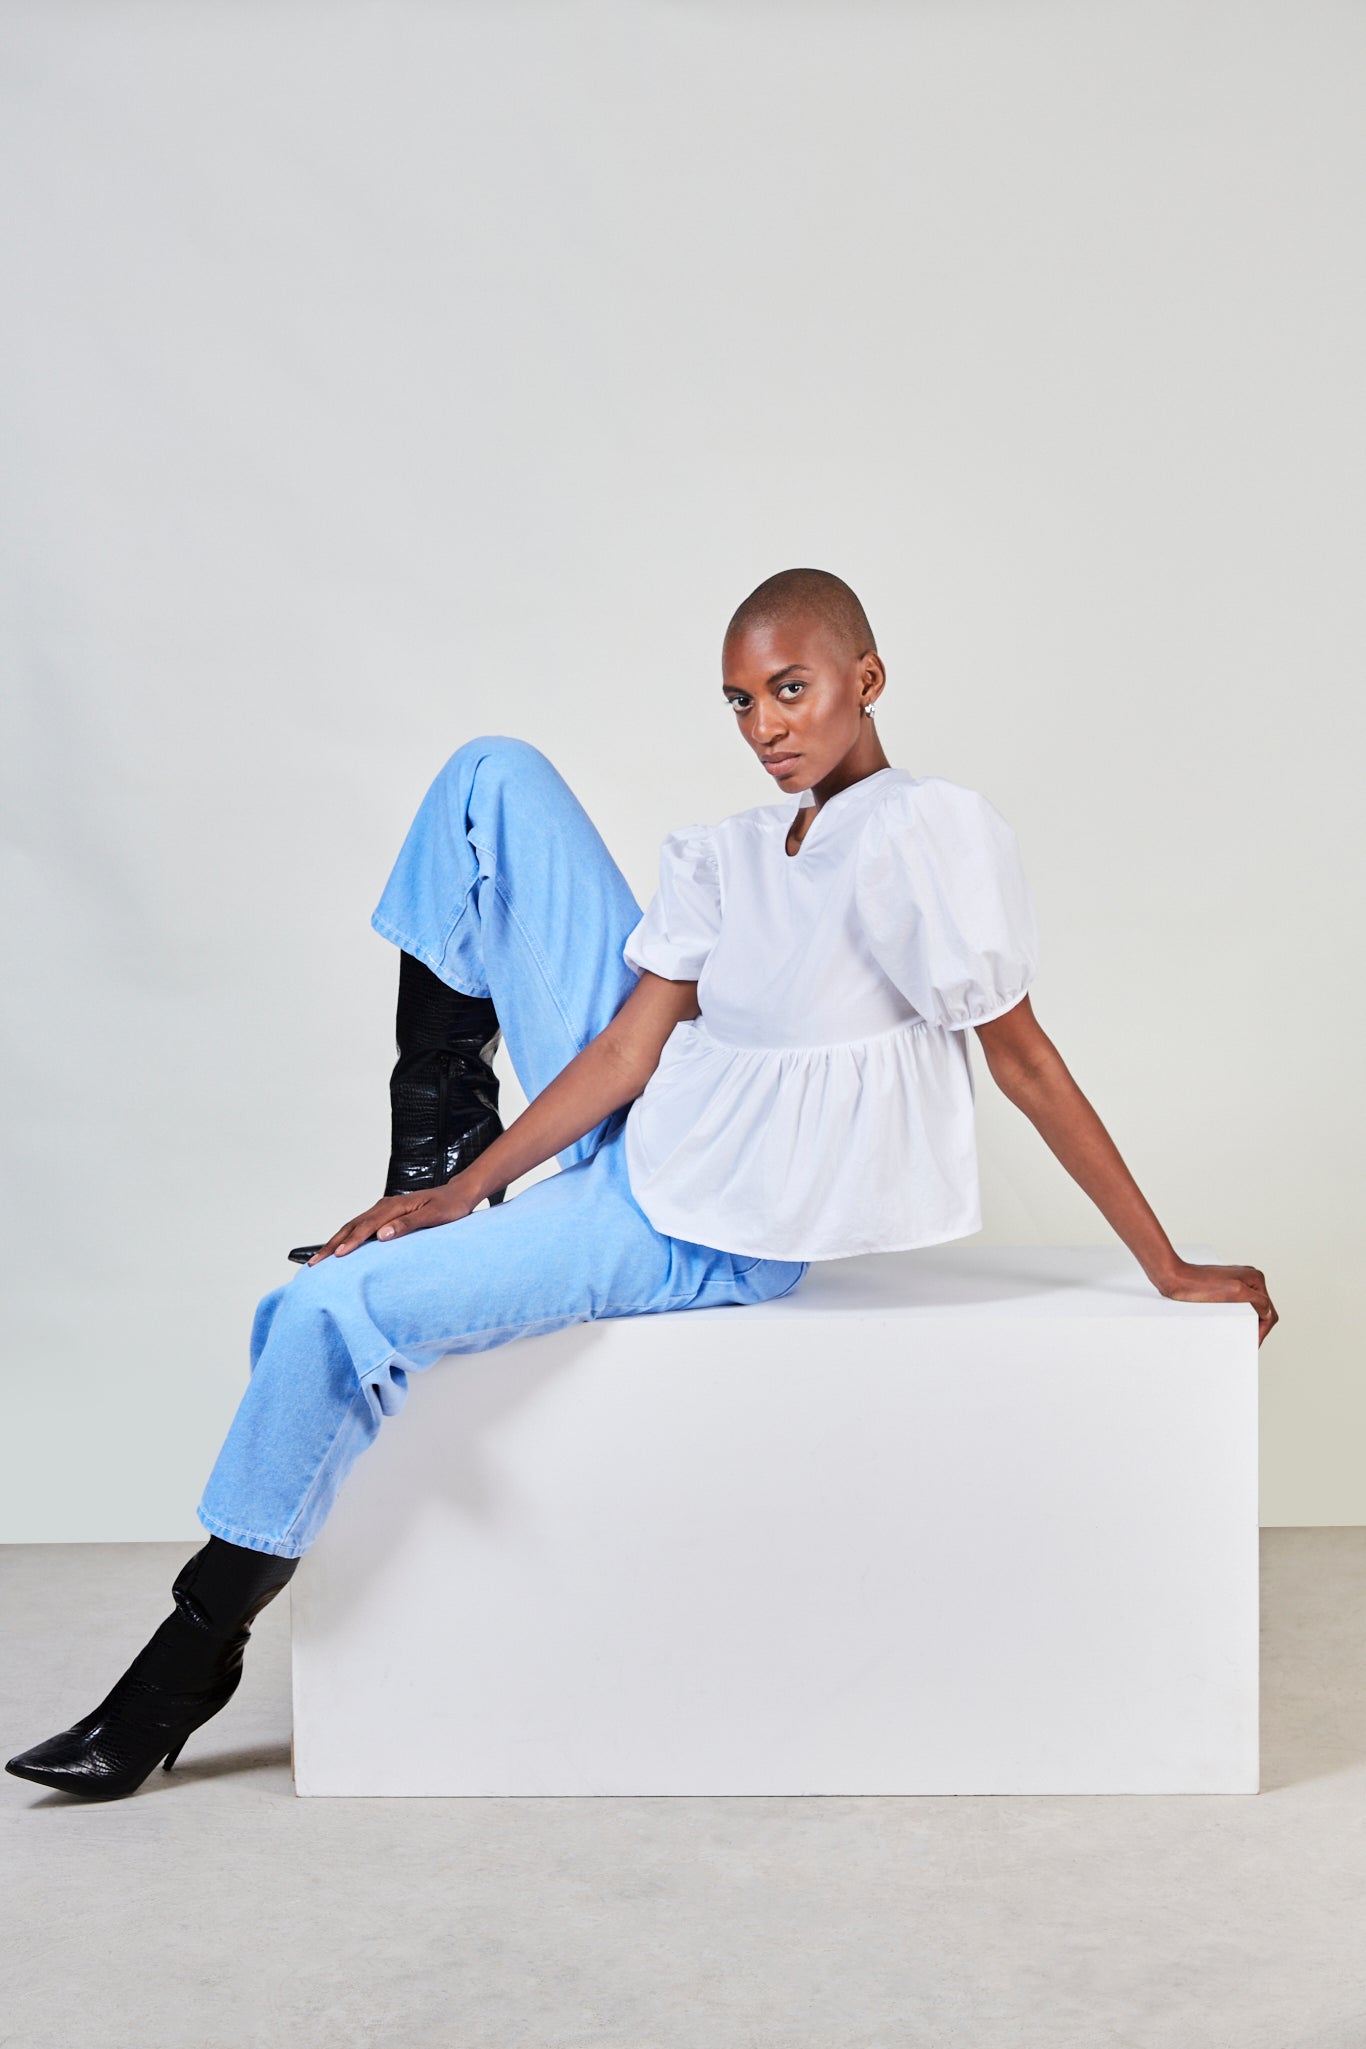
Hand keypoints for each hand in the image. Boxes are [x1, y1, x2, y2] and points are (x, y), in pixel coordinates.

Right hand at [306, 1173, 482, 1263]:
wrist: (459, 1194)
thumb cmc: (450, 1206)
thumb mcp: (434, 1216)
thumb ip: (408, 1224)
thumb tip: (382, 1235)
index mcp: (394, 1206)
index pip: (366, 1226)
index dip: (350, 1242)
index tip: (336, 1257)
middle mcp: (385, 1206)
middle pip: (352, 1226)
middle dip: (332, 1245)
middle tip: (315, 1264)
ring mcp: (383, 1209)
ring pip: (353, 1226)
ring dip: (335, 1242)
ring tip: (319, 1259)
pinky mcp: (386, 1215)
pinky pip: (360, 1226)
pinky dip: (346, 1238)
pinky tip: (340, 1248)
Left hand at [1154, 1260, 1277, 1346]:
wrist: (1176, 1279)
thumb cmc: (1200, 1286)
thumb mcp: (1235, 1293)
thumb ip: (1258, 1301)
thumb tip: (1269, 1312)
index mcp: (1256, 1278)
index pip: (1269, 1312)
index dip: (1263, 1331)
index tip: (1253, 1344)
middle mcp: (1250, 1278)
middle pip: (1262, 1310)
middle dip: (1257, 1327)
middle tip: (1248, 1342)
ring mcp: (1238, 1282)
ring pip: (1251, 1308)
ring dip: (1249, 1322)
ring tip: (1241, 1335)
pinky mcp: (1226, 1287)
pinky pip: (1239, 1305)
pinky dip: (1239, 1316)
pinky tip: (1231, 1324)